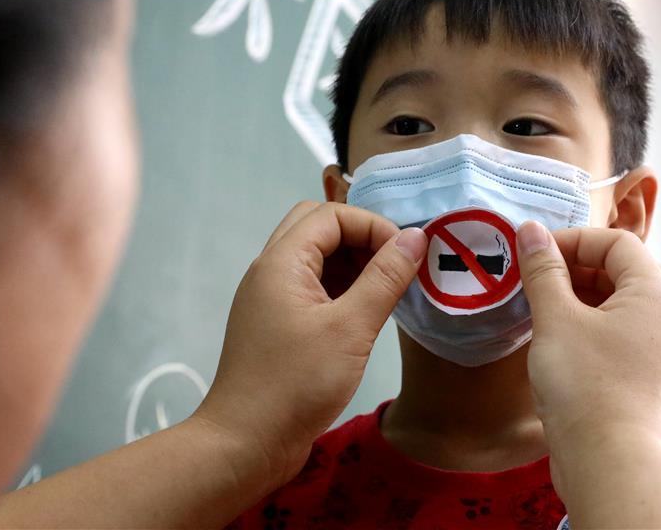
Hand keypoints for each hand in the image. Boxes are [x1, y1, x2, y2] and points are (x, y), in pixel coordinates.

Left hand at [192, 201, 426, 488]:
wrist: (244, 444)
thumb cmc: (296, 384)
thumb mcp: (351, 329)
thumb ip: (385, 278)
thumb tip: (416, 237)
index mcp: (281, 263)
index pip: (330, 215)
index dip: (372, 226)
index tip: (405, 256)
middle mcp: (270, 272)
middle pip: (318, 228)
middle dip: (361, 238)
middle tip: (394, 266)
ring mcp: (271, 299)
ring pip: (315, 258)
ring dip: (352, 263)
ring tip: (388, 289)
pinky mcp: (278, 325)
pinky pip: (312, 288)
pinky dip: (342, 289)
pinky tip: (367, 312)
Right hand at [516, 223, 660, 486]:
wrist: (609, 464)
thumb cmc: (585, 387)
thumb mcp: (555, 319)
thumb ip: (543, 270)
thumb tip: (530, 231)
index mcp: (655, 294)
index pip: (617, 242)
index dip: (573, 240)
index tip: (535, 254)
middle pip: (622, 273)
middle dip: (574, 270)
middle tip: (534, 282)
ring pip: (620, 308)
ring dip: (580, 301)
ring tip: (542, 313)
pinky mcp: (649, 382)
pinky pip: (621, 339)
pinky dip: (590, 330)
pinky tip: (560, 346)